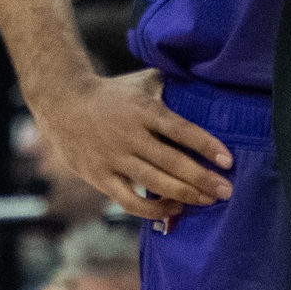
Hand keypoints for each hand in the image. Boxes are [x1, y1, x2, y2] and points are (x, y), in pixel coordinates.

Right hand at [27, 68, 232, 223]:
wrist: (61, 103)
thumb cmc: (110, 94)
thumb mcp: (139, 82)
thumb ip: (169, 84)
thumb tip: (203, 80)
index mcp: (142, 110)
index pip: (180, 129)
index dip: (206, 145)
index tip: (228, 161)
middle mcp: (129, 135)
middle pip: (172, 162)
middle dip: (203, 179)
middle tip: (227, 190)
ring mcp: (114, 158)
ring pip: (155, 184)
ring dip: (186, 195)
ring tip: (208, 200)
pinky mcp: (101, 177)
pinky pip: (131, 201)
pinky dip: (154, 209)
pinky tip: (174, 207)